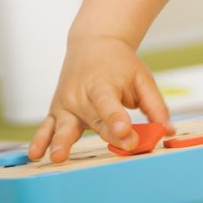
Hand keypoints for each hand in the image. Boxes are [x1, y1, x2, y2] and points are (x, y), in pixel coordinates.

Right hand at [28, 36, 174, 162]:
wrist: (92, 44)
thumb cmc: (120, 65)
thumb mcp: (142, 79)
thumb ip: (155, 105)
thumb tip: (166, 130)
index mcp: (102, 84)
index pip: (109, 104)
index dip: (117, 118)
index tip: (127, 131)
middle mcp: (80, 95)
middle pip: (93, 120)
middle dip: (107, 134)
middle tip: (117, 146)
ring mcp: (65, 105)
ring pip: (64, 126)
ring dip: (60, 142)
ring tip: (58, 157)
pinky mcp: (56, 112)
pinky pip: (46, 128)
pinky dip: (40, 141)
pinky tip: (35, 155)